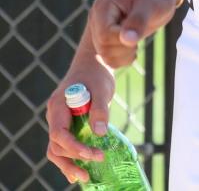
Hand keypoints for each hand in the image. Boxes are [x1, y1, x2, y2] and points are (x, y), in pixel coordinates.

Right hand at [45, 54, 114, 183]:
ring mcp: (59, 122)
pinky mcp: (67, 125)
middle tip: (95, 165)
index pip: (59, 134)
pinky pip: (64, 145)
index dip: (74, 147)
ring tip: (85, 177)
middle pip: (56, 146)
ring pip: (56, 149)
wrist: (93, 63)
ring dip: (69, 164)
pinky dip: (71, 158)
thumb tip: (100, 133)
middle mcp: (54, 116)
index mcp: (58, 106)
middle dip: (73, 159)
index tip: (92, 153)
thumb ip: (100, 109)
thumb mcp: (102, 88)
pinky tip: (80, 170)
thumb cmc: (97, 73)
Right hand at [90, 0, 179, 67]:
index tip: (139, 29)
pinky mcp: (106, 38)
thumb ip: (138, 22)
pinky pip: (108, 59)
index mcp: (103, 7)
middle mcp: (97, 19)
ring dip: (124, 56)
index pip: (105, 36)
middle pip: (103, 48)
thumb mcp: (150, 5)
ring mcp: (100, 30)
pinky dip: (122, 59)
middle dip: (125, 48)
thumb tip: (127, 40)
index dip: (122, 40)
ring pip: (104, 57)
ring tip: (137, 42)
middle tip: (140, 35)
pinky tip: (133, 48)